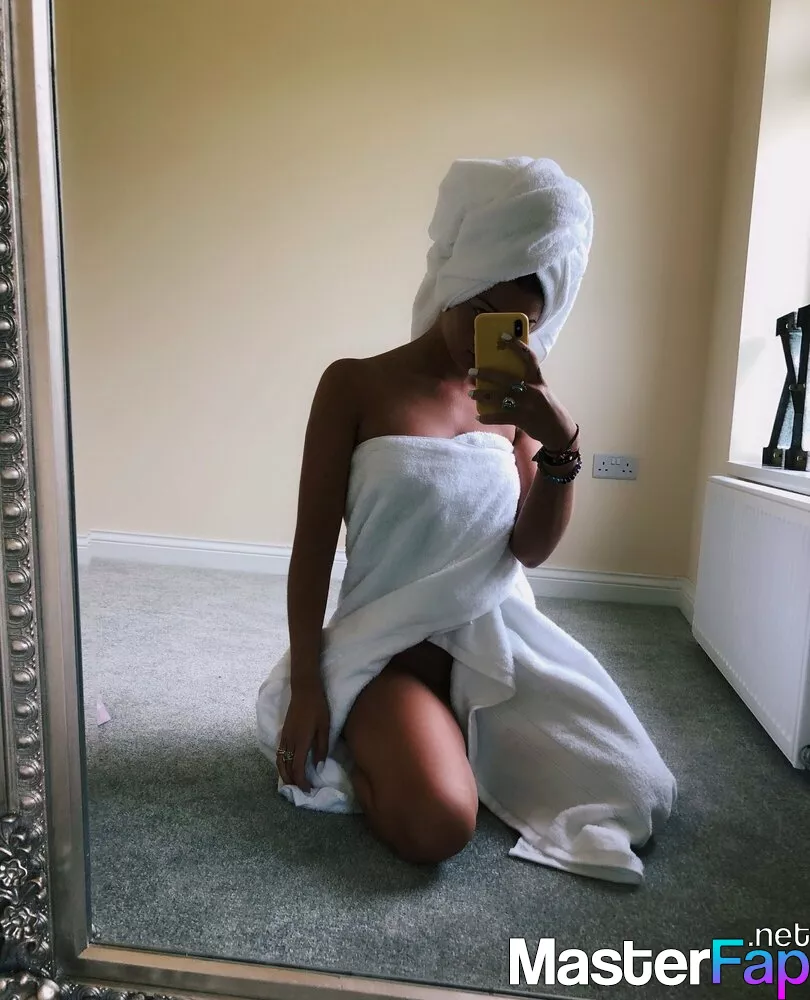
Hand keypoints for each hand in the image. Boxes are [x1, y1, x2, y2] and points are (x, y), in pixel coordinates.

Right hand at [276, 676, 330, 790]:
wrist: (304, 690)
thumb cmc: (318, 708)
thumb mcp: (325, 728)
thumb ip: (322, 748)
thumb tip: (318, 767)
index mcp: (301, 742)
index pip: (298, 769)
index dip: (302, 782)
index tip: (309, 790)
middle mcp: (289, 742)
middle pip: (286, 768)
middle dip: (292, 781)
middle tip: (301, 790)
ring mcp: (284, 737)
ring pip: (280, 761)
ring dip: (284, 774)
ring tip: (293, 783)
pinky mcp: (283, 732)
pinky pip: (279, 753)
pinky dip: (281, 764)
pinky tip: (288, 767)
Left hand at [469, 335, 577, 449]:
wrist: (559, 430)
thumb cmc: (546, 408)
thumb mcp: (541, 391)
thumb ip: (526, 383)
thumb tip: (500, 379)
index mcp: (538, 379)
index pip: (528, 357)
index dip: (516, 345)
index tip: (503, 336)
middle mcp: (533, 390)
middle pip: (505, 378)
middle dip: (486, 374)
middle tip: (471, 371)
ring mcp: (527, 405)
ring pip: (499, 397)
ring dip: (482, 395)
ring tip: (471, 393)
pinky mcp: (523, 419)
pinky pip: (501, 417)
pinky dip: (488, 417)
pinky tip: (479, 416)